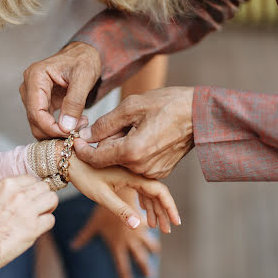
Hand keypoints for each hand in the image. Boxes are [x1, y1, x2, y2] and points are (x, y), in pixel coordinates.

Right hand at [0, 175, 57, 270]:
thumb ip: (8, 194)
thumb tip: (23, 195)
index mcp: (6, 185)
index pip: (31, 178)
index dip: (33, 188)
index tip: (31, 197)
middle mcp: (19, 194)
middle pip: (44, 187)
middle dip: (43, 196)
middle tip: (38, 206)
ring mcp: (27, 210)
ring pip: (52, 199)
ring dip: (48, 207)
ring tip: (41, 215)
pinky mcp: (33, 228)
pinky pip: (50, 219)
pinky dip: (46, 224)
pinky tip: (37, 228)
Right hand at [20, 41, 100, 138]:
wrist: (84, 55)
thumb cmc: (83, 60)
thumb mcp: (84, 78)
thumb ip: (74, 102)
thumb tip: (66, 127)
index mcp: (36, 76)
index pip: (36, 112)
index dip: (51, 128)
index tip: (69, 134)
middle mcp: (29, 86)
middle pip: (34, 120)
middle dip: (55, 131)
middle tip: (77, 130)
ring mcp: (32, 95)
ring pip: (37, 124)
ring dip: (57, 130)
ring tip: (79, 125)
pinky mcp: (39, 102)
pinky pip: (43, 121)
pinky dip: (57, 128)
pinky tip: (73, 124)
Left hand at [68, 152, 180, 231]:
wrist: (69, 159)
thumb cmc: (83, 175)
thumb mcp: (101, 195)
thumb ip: (120, 210)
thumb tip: (137, 225)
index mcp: (132, 174)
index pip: (158, 191)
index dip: (169, 207)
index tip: (176, 222)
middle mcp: (134, 171)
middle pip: (156, 192)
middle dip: (164, 211)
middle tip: (167, 229)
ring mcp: (130, 172)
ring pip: (148, 190)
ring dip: (154, 207)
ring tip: (156, 225)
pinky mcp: (123, 173)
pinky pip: (140, 187)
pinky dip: (145, 200)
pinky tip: (145, 212)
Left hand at [72, 190, 160, 277]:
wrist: (119, 188)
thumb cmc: (101, 204)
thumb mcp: (94, 222)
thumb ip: (85, 235)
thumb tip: (72, 246)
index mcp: (118, 243)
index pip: (122, 264)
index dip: (125, 275)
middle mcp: (130, 239)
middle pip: (140, 257)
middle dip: (145, 267)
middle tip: (149, 276)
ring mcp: (139, 230)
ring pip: (150, 242)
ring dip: (152, 247)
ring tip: (155, 251)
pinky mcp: (144, 219)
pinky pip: (149, 227)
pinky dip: (154, 227)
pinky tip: (158, 227)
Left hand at [75, 87, 193, 178]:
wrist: (201, 115)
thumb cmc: (168, 105)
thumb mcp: (132, 106)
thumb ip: (105, 123)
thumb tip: (85, 135)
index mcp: (132, 152)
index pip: (96, 158)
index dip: (83, 149)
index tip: (76, 139)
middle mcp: (141, 168)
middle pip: (109, 158)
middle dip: (108, 142)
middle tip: (122, 123)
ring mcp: (152, 172)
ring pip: (123, 161)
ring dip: (122, 146)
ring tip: (139, 127)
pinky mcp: (160, 172)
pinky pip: (137, 163)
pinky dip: (134, 151)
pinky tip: (147, 135)